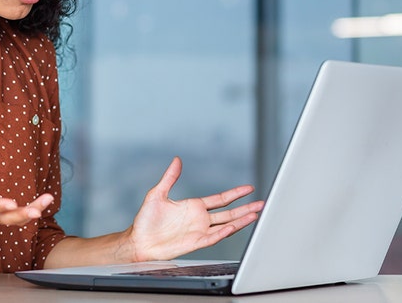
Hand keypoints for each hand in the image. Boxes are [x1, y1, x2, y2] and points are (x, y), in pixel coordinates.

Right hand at [0, 158, 53, 225]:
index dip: (0, 205)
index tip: (13, 204)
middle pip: (5, 217)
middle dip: (21, 215)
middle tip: (37, 212)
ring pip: (15, 219)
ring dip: (32, 212)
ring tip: (48, 199)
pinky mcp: (3, 213)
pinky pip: (19, 216)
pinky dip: (33, 210)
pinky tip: (45, 201)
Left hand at [125, 156, 263, 261]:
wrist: (139, 240)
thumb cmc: (146, 221)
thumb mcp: (157, 194)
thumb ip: (170, 178)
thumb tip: (176, 160)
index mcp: (194, 207)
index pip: (220, 199)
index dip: (235, 194)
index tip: (249, 189)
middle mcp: (200, 219)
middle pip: (229, 213)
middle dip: (245, 208)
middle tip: (261, 203)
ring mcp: (199, 231)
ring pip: (226, 225)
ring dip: (241, 220)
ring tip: (256, 214)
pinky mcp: (195, 242)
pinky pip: (214, 237)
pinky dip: (225, 232)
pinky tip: (234, 226)